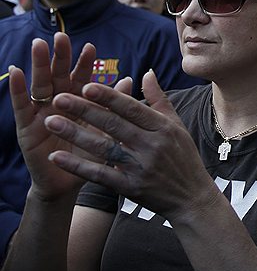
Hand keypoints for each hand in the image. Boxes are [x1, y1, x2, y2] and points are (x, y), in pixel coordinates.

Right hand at [7, 35, 98, 199]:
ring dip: (38, 65)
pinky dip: (17, 88)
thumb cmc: (91, 154)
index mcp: (79, 103)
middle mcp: (58, 103)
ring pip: (40, 85)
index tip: (90, 46)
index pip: (82, 78)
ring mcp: (41, 113)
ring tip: (38, 45)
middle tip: (61, 36)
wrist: (70, 182)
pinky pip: (22, 105)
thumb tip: (130, 80)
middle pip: (59, 76)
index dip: (85, 64)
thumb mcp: (105, 129)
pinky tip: (15, 71)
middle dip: (60, 56)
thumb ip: (114, 105)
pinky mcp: (26, 127)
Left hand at [44, 71, 216, 221]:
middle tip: (58, 98)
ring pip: (104, 148)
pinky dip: (78, 165)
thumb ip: (159, 99)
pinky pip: (100, 174)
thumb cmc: (183, 158)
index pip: (132, 108)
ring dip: (75, 134)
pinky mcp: (131, 187)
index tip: (85, 85)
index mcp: (164, 128)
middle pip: (114, 125)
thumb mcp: (177, 126)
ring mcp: (141, 168)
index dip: (108, 97)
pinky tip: (57, 156)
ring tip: (50, 122)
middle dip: (84, 110)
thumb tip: (147, 72)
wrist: (191, 198)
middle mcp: (153, 146)